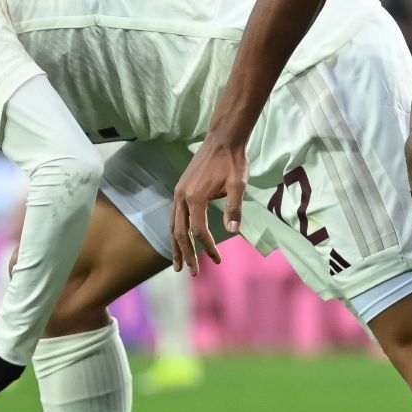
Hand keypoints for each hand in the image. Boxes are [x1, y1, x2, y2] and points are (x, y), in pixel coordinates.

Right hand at [170, 130, 247, 275]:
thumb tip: (233, 232)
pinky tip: (179, 240)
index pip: (199, 231)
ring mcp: (178, 192)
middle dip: (186, 254)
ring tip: (178, 265)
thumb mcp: (238, 185)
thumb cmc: (233, 162)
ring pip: (173, 225)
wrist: (222, 139)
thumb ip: (234, 209)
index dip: (208, 248)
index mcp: (195, 198)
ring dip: (176, 247)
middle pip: (180, 233)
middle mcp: (182, 197)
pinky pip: (174, 216)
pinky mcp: (180, 189)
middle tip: (193, 273)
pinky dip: (175, 231)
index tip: (218, 260)